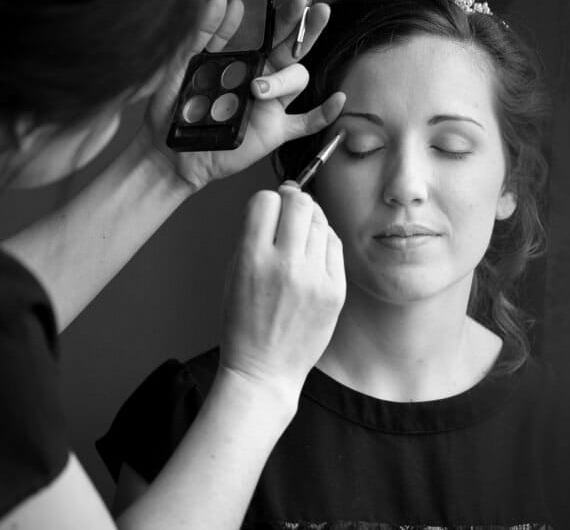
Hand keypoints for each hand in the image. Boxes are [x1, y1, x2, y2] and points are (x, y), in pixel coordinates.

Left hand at [139, 0, 346, 190]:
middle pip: (294, 48)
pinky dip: (325, 113)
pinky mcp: (275, 131)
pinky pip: (307, 122)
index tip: (297, 0)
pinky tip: (338, 100)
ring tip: (257, 89)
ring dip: (285, 79)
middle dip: (306, 29)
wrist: (170, 152)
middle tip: (314, 11)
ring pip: (298, 80)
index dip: (287, 15)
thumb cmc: (174, 108)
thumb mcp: (184, 64)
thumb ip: (204, 32)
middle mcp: (263, 76)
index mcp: (243, 57)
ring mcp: (272, 104)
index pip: (272, 31)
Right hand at [220, 185, 345, 405]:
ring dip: (310, 218)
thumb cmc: (243, 324)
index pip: (265, 201)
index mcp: (252, 259)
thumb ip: (251, 238)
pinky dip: (324, 240)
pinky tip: (314, 250)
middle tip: (290, 208)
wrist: (264, 369)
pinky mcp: (336, 291)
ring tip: (301, 232)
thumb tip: (273, 205)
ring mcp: (315, 279)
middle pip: (299, 204)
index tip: (268, 208)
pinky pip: (334, 245)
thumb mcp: (232, 274)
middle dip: (293, 200)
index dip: (266, 201)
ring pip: (320, 221)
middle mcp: (285, 266)